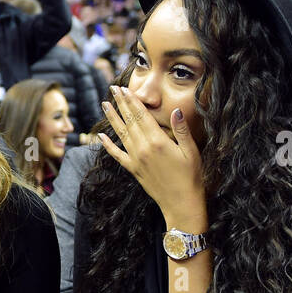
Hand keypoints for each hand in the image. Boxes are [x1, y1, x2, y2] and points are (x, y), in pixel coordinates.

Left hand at [98, 84, 204, 223]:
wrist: (181, 204)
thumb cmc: (191, 177)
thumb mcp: (191, 151)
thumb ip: (182, 130)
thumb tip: (176, 110)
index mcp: (158, 141)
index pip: (141, 115)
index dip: (132, 101)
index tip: (124, 89)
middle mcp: (143, 149)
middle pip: (129, 121)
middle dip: (120, 104)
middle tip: (112, 89)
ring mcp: (136, 160)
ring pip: (121, 134)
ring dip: (112, 118)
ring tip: (104, 105)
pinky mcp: (133, 170)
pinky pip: (117, 155)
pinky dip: (108, 145)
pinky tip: (100, 136)